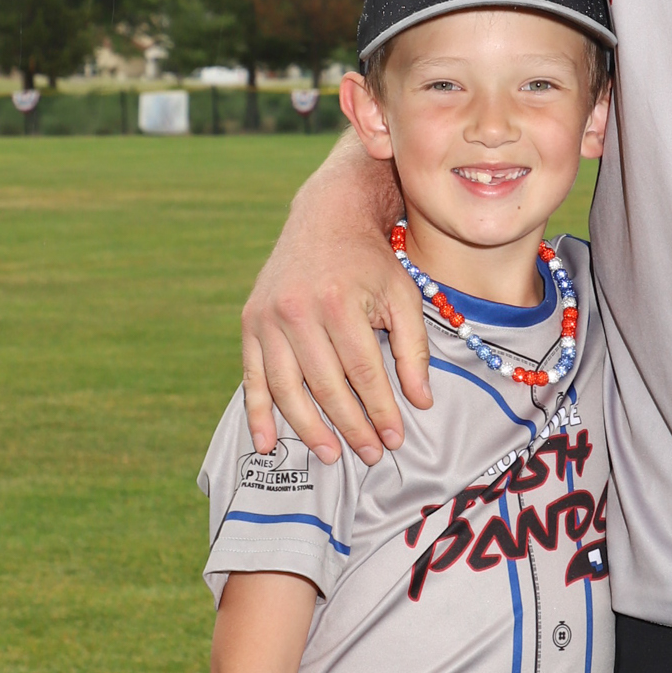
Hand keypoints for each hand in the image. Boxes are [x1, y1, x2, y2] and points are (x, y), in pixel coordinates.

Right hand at [241, 134, 429, 462]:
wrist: (327, 216)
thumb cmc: (372, 261)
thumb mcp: (403, 295)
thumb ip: (414, 349)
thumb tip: (421, 402)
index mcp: (339, 303)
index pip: (363, 373)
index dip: (381, 410)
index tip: (395, 438)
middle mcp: (298, 311)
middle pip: (327, 386)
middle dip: (351, 426)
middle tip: (370, 454)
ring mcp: (268, 318)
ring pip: (287, 388)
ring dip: (309, 428)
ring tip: (331, 455)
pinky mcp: (250, 323)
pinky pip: (251, 377)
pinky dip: (257, 414)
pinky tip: (265, 445)